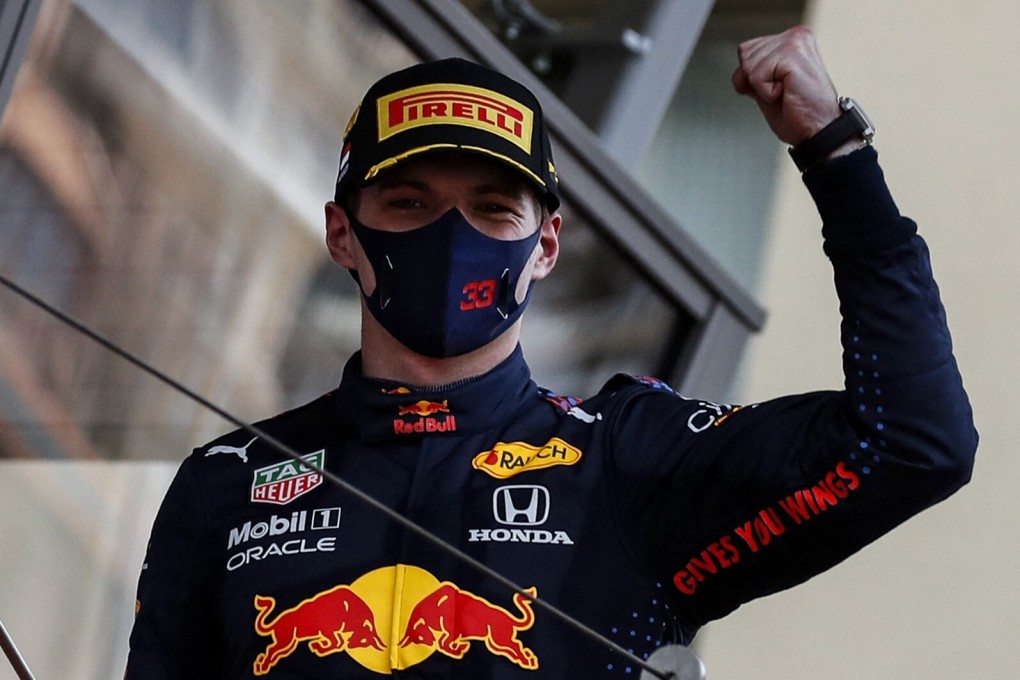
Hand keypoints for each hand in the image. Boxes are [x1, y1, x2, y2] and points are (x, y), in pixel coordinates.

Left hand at [732, 25, 840, 145]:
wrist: (819, 130)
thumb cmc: (798, 113)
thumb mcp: (768, 86)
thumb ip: (754, 70)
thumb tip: (739, 67)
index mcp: (792, 38)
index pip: (746, 50)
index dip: (751, 76)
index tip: (777, 87)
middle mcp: (796, 35)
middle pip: (744, 54)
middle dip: (755, 81)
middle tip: (783, 91)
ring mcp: (795, 41)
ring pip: (748, 65)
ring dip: (762, 88)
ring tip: (787, 92)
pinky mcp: (792, 54)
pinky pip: (756, 76)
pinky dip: (766, 93)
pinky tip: (787, 93)